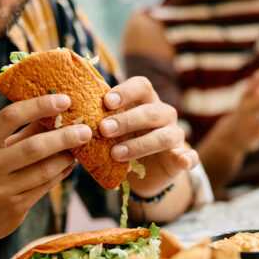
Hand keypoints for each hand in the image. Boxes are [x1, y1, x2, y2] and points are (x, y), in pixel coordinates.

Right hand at [0, 95, 89, 257]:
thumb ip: (20, 131)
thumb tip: (55, 110)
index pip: (10, 116)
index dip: (40, 105)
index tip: (64, 100)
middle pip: (34, 147)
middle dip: (65, 137)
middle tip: (86, 129)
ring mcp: (0, 190)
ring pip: (44, 170)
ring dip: (66, 157)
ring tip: (80, 147)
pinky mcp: (13, 209)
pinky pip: (45, 188)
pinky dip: (60, 174)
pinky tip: (69, 165)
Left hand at [99, 77, 198, 196]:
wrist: (144, 172)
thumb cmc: (122, 142)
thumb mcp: (110, 130)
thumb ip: (99, 120)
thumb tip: (68, 113)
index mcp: (146, 101)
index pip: (142, 86)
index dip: (125, 91)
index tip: (106, 102)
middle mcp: (163, 115)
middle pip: (151, 112)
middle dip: (126, 120)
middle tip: (103, 129)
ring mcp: (175, 136)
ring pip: (165, 136)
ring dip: (141, 144)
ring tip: (116, 154)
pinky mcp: (182, 158)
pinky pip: (190, 156)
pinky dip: (188, 157)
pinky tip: (182, 160)